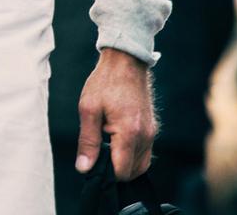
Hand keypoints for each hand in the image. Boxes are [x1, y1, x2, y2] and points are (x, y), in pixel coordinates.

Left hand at [75, 48, 155, 180]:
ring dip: (123, 164)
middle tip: (95, 155)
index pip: (122, 172)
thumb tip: (84, 168)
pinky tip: (114, 142)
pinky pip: (144, 153)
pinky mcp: (152, 130)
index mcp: (129, 133)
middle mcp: (145, 137)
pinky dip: (130, 155)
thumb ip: (87, 142)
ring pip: (140, 165)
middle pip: (133, 172)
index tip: (91, 165)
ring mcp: (151, 134)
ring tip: (104, 147)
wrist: (126, 63)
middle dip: (114, 171)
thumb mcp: (88, 110)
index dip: (105, 174)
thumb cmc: (105, 83)